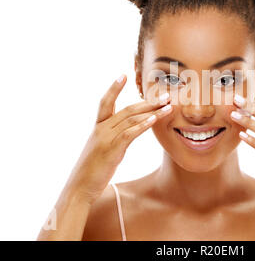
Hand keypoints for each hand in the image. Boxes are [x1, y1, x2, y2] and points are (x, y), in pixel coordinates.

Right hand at [65, 74, 171, 203]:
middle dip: (148, 101)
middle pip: (127, 109)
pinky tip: (154, 120)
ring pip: (131, 119)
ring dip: (152, 111)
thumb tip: (128, 133)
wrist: (79, 187)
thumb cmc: (92, 170)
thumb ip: (113, 138)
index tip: (123, 75)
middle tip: (166, 95)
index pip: (105, 102)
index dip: (114, 88)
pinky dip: (142, 126)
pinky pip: (129, 134)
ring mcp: (106, 138)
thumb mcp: (102, 150)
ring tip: (168, 106)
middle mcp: (101, 129)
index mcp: (98, 127)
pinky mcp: (111, 149)